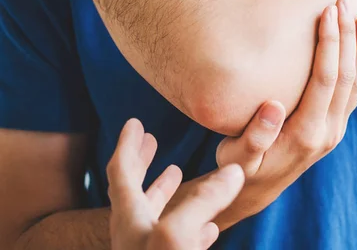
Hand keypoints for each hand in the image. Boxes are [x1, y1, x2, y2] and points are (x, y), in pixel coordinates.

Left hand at [106, 119, 243, 249]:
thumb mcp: (179, 233)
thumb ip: (203, 200)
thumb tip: (233, 171)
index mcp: (131, 216)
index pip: (121, 171)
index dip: (127, 144)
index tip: (133, 122)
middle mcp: (133, 232)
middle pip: (133, 188)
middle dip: (142, 161)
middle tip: (150, 139)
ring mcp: (146, 249)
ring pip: (153, 213)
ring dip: (162, 188)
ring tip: (175, 171)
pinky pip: (173, 238)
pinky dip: (187, 221)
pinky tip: (205, 225)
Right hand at [213, 0, 356, 228]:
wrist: (258, 192)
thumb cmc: (242, 170)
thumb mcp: (237, 159)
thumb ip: (254, 137)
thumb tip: (272, 107)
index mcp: (306, 132)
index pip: (325, 79)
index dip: (329, 43)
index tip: (328, 11)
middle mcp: (328, 130)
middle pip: (346, 75)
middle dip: (347, 35)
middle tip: (346, 0)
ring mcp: (335, 129)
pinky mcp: (335, 126)